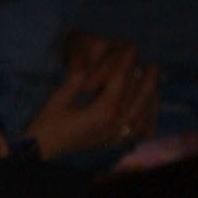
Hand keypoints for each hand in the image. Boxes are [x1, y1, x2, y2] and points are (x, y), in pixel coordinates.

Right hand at [19, 33, 160, 161]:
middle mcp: (114, 124)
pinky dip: (146, 120)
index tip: (132, 48)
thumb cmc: (47, 123)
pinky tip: (148, 112)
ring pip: (142, 115)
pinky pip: (137, 130)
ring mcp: (116, 135)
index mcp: (102, 112)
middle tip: (154, 65)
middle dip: (147, 80)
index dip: (125, 63)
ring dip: (150, 99)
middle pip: (138, 98)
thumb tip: (89, 51)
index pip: (119, 82)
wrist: (41, 150)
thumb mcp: (59, 98)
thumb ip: (77, 75)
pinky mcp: (113, 141)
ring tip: (155, 86)